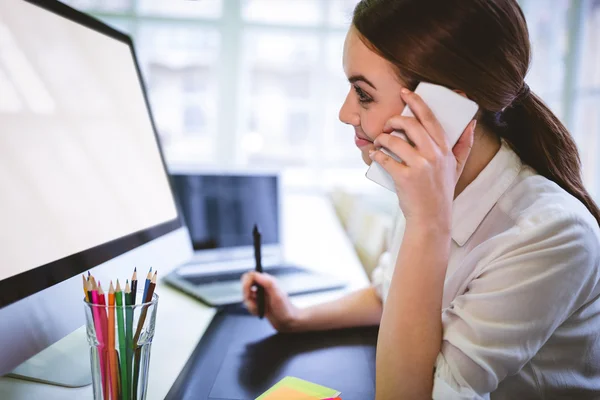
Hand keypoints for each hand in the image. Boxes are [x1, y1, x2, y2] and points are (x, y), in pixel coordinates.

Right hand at [241, 271, 299, 331]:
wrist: (288, 322)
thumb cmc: (285, 309)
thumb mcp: (277, 295)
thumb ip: (267, 282)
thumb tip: (255, 274)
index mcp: (267, 280)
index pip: (250, 275)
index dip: (246, 284)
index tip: (249, 293)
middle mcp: (262, 286)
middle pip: (245, 285)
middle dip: (247, 296)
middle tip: (255, 304)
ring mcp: (260, 295)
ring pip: (245, 296)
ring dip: (251, 305)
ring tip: (260, 310)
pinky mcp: (258, 303)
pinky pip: (248, 304)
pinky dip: (252, 310)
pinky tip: (260, 312)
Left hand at [369, 88, 476, 226]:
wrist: (432, 219)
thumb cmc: (441, 191)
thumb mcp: (457, 167)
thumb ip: (464, 145)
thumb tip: (472, 123)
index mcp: (445, 149)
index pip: (430, 118)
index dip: (416, 102)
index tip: (404, 93)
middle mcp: (434, 155)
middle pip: (411, 125)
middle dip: (395, 120)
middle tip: (387, 124)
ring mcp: (419, 166)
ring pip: (394, 140)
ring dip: (382, 138)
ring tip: (379, 142)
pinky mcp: (405, 178)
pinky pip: (385, 159)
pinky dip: (376, 154)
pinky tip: (374, 154)